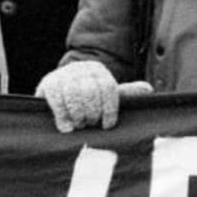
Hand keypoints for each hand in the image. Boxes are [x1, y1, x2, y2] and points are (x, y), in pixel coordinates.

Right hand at [35, 60, 151, 131]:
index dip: (109, 109)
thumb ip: (125, 93)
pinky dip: (63, 116)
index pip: (108, 88)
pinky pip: (57, 100)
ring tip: (80, 125)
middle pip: (90, 92)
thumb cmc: (86, 99)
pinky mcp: (48, 83)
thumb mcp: (105, 96)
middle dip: (92, 113)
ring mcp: (64, 75)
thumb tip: (148, 89)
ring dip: (78, 115)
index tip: (107, 125)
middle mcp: (81, 69)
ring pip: (73, 95)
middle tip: (90, 124)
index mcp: (98, 70)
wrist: (57, 92)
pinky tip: (67, 128)